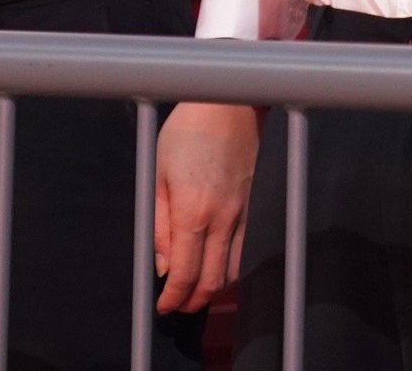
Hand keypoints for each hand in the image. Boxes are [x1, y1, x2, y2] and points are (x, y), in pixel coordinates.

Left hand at [152, 102, 257, 314]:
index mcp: (192, 211)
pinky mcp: (254, 206)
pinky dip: (230, 268)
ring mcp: (243, 213)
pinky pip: (245, 251)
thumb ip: (157, 225)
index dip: (173, 297)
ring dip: (213, 289)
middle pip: (212, 281)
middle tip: (176, 305)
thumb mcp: (157, 174)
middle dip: (192, 301)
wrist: (228, 105)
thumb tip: (160, 265)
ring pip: (232, 271)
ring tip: (194, 290)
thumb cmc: (186, 132)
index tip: (162, 306)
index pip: (185, 273)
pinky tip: (216, 267)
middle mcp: (222, 218)